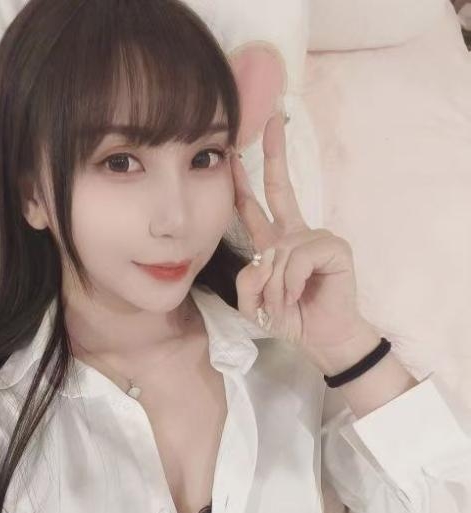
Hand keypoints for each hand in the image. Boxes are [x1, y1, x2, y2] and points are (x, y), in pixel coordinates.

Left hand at [230, 111, 368, 357]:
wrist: (320, 337)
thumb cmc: (290, 318)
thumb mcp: (254, 305)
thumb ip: (247, 283)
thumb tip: (261, 260)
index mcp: (275, 242)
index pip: (255, 207)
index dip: (243, 183)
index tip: (235, 153)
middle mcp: (295, 233)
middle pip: (282, 188)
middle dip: (276, 153)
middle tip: (273, 119)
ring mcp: (317, 238)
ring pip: (279, 250)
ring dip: (275, 285)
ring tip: (283, 303)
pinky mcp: (335, 247)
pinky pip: (299, 258)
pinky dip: (292, 282)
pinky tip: (298, 294)